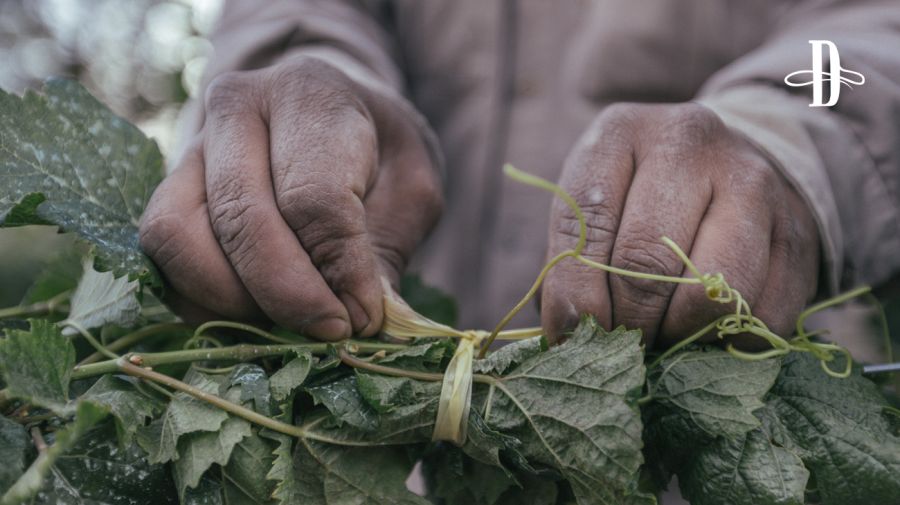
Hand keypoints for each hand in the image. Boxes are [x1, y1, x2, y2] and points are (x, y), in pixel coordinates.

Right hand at [140, 57, 441, 339]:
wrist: (330, 121)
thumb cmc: (379, 155)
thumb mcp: (411, 190)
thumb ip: (385, 250)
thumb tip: (362, 321)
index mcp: (309, 96)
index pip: (313, 197)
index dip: (339, 269)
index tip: (364, 316)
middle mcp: (236, 109)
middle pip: (241, 217)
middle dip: (286, 294)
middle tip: (331, 331)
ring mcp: (190, 149)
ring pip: (180, 239)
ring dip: (236, 303)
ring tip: (293, 322)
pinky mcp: (165, 193)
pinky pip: (163, 263)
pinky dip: (205, 304)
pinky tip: (258, 316)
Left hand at [541, 103, 819, 347]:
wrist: (730, 163)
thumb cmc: (638, 194)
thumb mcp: (593, 205)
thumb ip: (572, 261)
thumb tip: (567, 339)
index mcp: (622, 132)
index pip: (588, 223)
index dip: (577, 294)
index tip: (573, 334)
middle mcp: (690, 142)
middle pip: (648, 262)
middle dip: (628, 322)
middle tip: (621, 343)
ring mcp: (754, 182)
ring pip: (713, 292)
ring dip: (679, 336)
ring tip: (662, 337)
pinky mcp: (797, 230)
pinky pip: (763, 315)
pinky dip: (729, 344)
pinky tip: (707, 333)